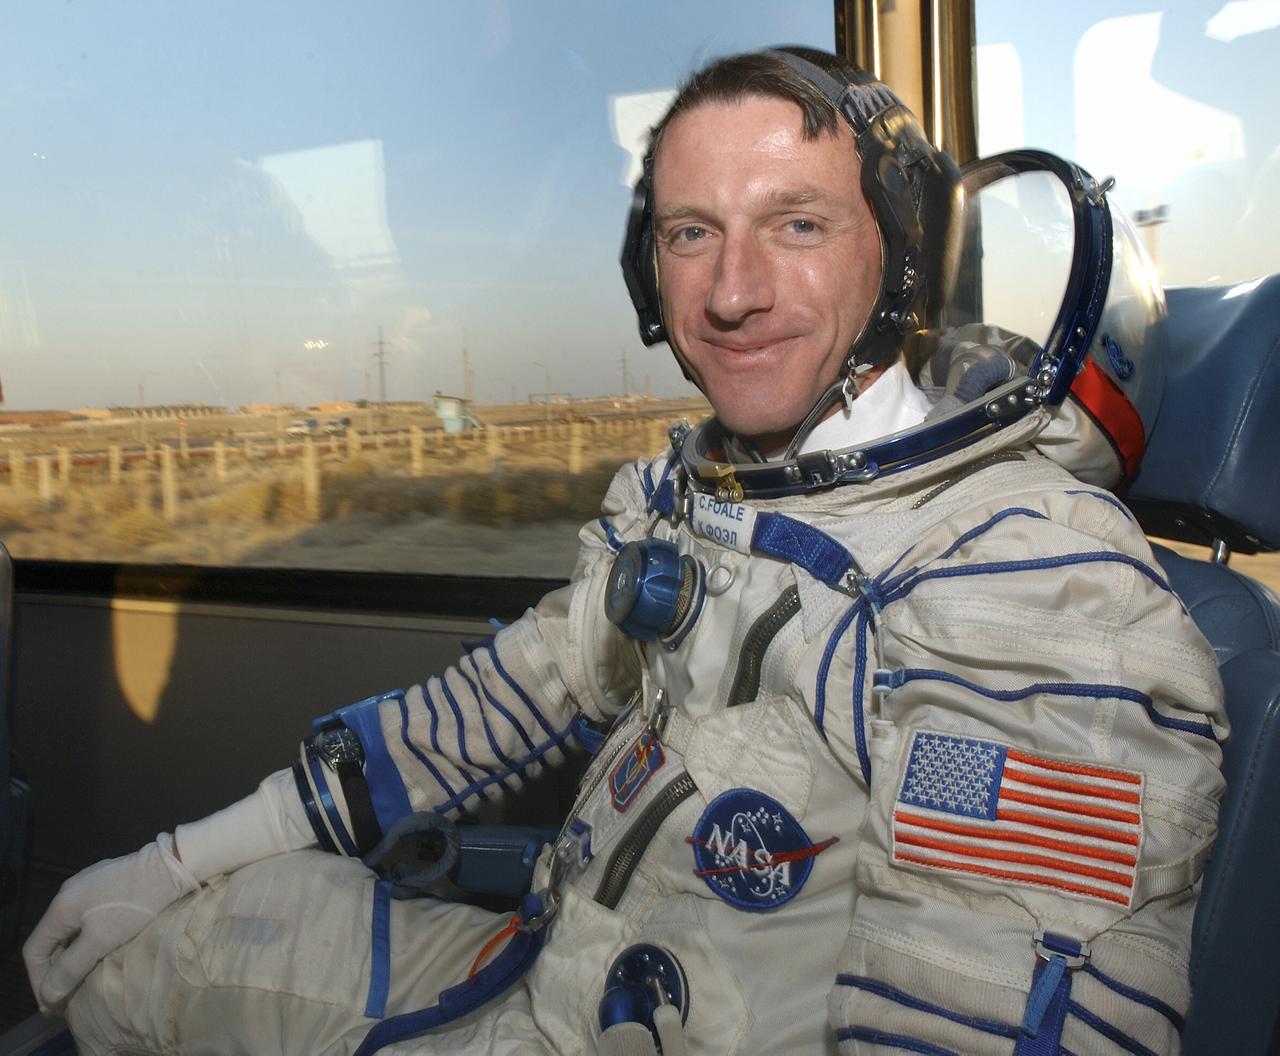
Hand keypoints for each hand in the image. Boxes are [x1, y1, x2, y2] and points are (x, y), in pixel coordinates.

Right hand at [23, 833, 198, 1011]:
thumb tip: (48, 995)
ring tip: (81, 979)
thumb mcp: (101, 939)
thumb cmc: (134, 904)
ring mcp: (88, 885)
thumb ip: (71, 967)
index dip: (38, 981)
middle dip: (55, 971)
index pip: (34, 950)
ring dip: (72, 956)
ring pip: (70, 929)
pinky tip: (99, 951)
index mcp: (60, 906)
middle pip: (51, 940)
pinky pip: (86, 917)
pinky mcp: (108, 882)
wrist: (173, 865)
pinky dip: (86, 939)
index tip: (53, 1005)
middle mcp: (68, 893)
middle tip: (67, 997)